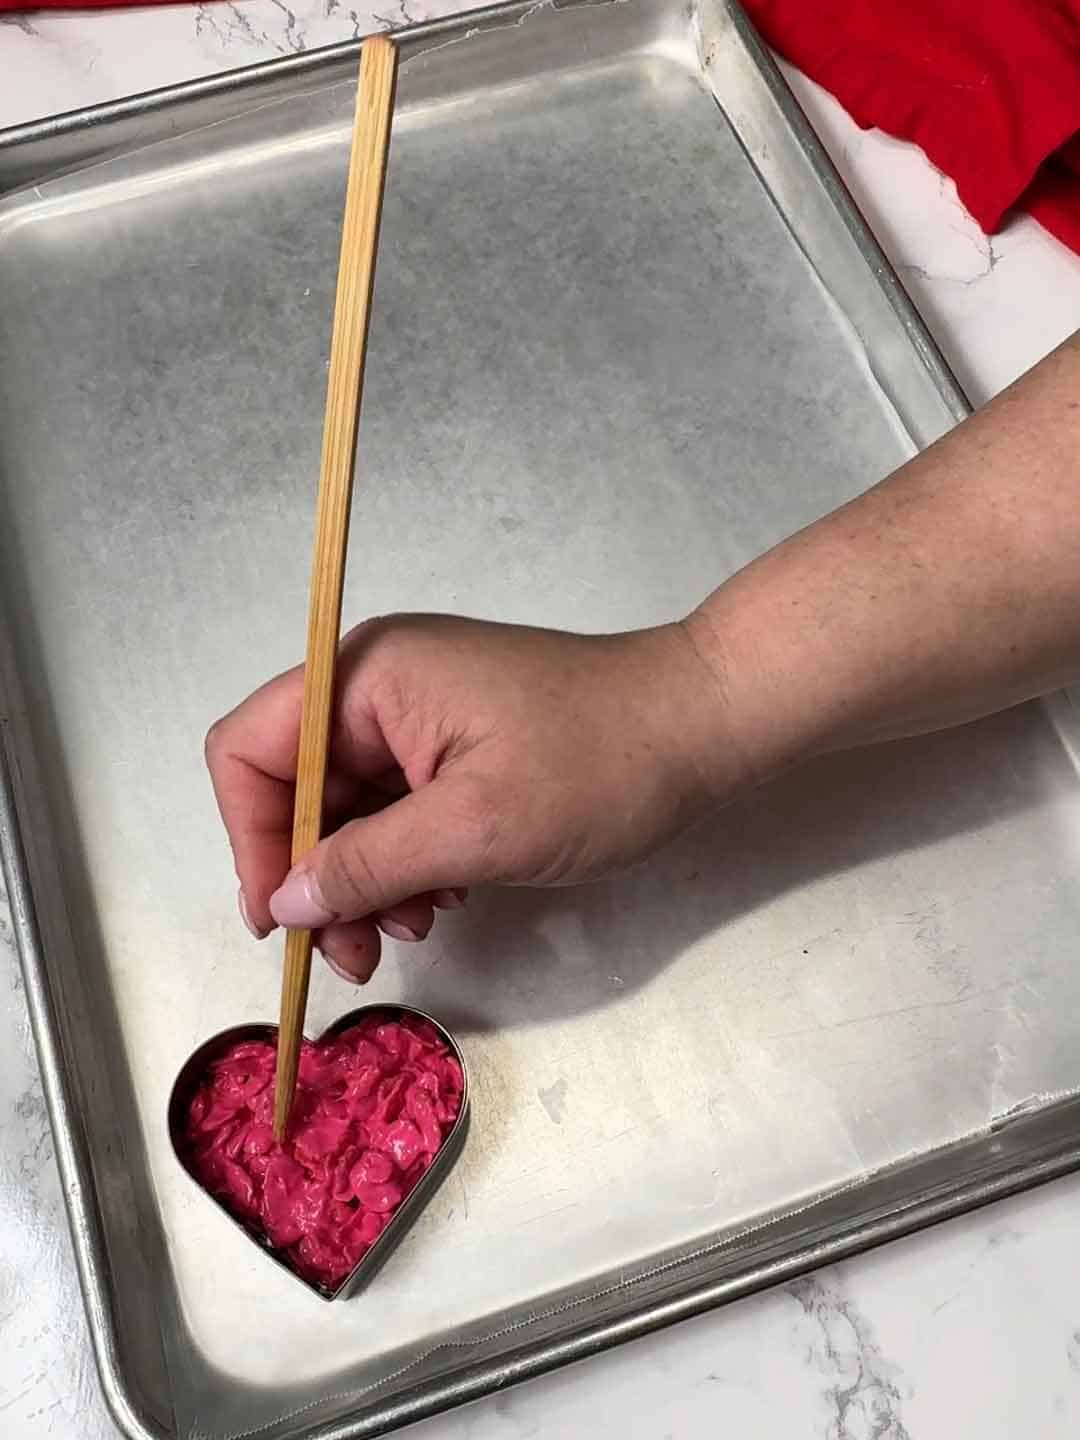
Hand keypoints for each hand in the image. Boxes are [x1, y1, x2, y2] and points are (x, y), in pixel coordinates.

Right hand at [205, 615, 737, 982]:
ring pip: (347, 810)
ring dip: (366, 880)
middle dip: (318, 877)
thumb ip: (368, 865)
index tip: (284, 922)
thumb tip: (285, 902)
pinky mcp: (455, 745)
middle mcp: (379, 687)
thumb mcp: (474, 828)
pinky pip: (396, 810)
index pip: (251, 750)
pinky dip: (406, 862)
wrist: (703, 727)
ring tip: (414, 927)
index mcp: (368, 678)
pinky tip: (446, 898)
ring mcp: (419, 716)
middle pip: (295, 788)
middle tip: (356, 954)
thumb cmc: (596, 765)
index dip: (250, 840)